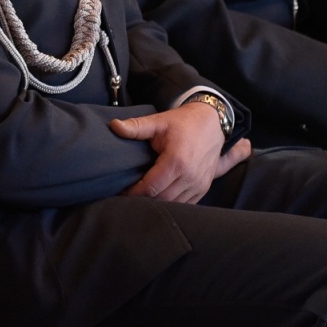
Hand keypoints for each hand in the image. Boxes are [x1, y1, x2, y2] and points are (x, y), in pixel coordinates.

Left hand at [110, 102, 231, 203]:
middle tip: (128, 196)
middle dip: (143, 200)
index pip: (150, 187)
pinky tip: (159, 196)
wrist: (213, 122)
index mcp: (177, 161)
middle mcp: (190, 176)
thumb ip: (136, 127)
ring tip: (142, 197)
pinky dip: (171, 203)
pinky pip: (184, 204)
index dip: (132, 193)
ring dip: (157, 204)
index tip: (121, 191)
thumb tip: (114, 126)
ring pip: (173, 205)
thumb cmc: (184, 122)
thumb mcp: (159, 121)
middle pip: (160, 200)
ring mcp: (199, 184)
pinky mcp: (204, 188)